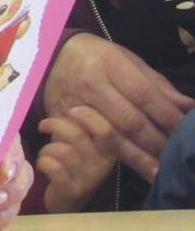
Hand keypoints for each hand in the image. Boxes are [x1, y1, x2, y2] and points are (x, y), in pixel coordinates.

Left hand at [37, 105, 117, 212]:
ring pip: (61, 150)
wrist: (67, 199)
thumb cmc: (72, 163)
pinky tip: (44, 165)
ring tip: (46, 152)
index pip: (106, 130)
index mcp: (110, 149)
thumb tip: (70, 102)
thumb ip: (80, 125)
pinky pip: (52, 166)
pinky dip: (43, 162)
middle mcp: (103, 164)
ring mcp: (88, 178)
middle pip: (78, 135)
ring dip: (47, 148)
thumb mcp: (81, 142)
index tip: (72, 110)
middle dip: (55, 125)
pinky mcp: (72, 190)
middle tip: (44, 126)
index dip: (88, 117)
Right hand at [44, 33, 194, 180]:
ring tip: (157, 172)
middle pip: (128, 121)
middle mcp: (92, 85)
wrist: (50, 57)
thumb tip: (189, 107)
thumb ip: (157, 85)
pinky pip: (88, 142)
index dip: (167, 117)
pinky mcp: (61, 120)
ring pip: (110, 137)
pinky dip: (109, 157)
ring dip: (137, 157)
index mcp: (110, 64)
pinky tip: (126, 168)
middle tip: (175, 159)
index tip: (186, 133)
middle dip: (155, 143)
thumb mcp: (128, 60)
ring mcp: (74, 104)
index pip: (144, 95)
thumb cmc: (97, 57)